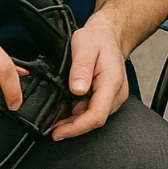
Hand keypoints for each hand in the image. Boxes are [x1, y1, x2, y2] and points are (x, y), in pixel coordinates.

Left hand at [51, 18, 129, 139]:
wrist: (109, 35)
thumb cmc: (97, 39)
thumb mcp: (84, 46)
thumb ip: (81, 68)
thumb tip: (77, 90)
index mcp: (111, 83)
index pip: (97, 116)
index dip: (76, 128)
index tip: (58, 133)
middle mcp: (116, 94)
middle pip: (94, 120)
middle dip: (72, 127)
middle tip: (51, 125)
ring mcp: (114, 97)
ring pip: (93, 117)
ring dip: (74, 121)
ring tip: (56, 116)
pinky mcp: (108, 97)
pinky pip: (93, 111)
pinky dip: (78, 113)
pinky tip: (66, 108)